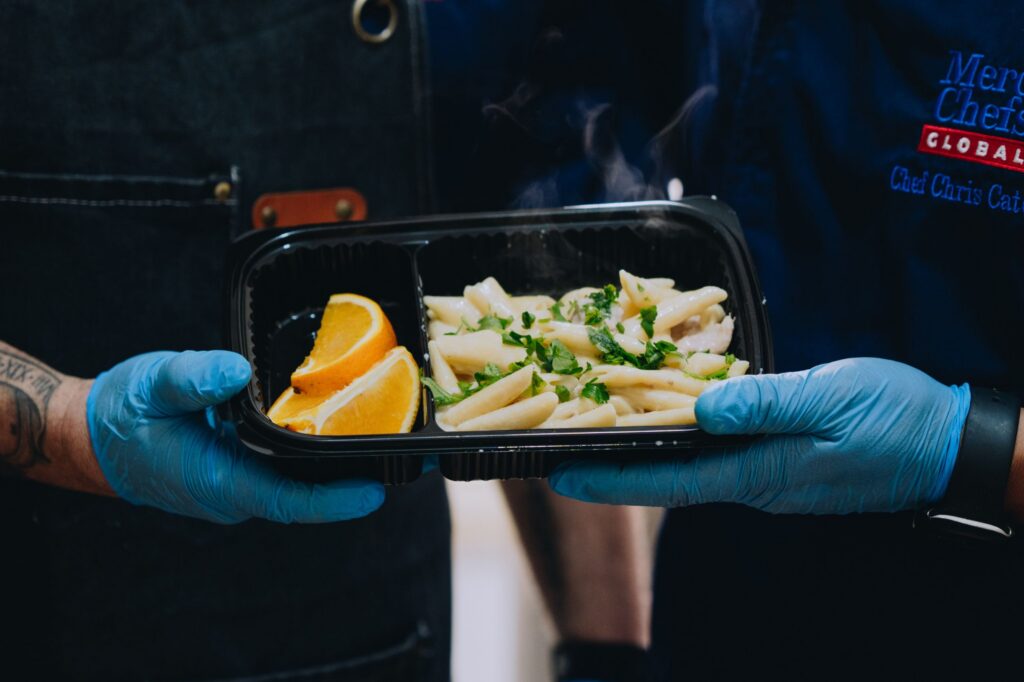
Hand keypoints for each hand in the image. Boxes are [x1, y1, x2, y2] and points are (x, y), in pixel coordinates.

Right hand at [87, 350, 384, 522]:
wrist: (93, 435)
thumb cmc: (123, 413)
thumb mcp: (154, 385)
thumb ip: (195, 379)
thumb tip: (237, 370)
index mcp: (219, 481)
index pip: (287, 501)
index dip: (333, 501)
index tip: (375, 493)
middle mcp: (237, 491)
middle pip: (308, 493)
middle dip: (357, 478)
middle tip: (409, 456)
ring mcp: (242, 483)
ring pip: (302, 482)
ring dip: (344, 466)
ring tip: (394, 437)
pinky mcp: (243, 469)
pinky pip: (290, 469)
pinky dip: (321, 452)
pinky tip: (350, 426)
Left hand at [550, 358, 969, 514]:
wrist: (942, 440)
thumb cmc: (891, 418)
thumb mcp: (829, 397)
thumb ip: (766, 403)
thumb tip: (703, 409)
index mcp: (760, 471)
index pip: (669, 481)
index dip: (612, 480)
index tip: (564, 477)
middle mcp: (754, 479)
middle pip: (670, 476)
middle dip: (614, 467)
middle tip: (560, 451)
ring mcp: (766, 471)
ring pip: (690, 464)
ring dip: (643, 451)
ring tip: (596, 431)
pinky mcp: (779, 456)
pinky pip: (717, 451)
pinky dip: (681, 437)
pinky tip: (665, 416)